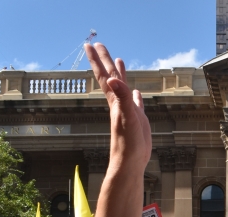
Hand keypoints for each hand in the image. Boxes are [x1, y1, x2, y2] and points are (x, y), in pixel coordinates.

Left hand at [85, 43, 151, 168]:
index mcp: (115, 101)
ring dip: (120, 74)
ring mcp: (128, 111)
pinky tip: (136, 92)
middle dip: (105, 61)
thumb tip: (112, 78)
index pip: (105, 76)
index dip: (98, 60)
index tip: (91, 44)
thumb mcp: (126, 117)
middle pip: (111, 77)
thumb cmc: (127, 143)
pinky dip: (134, 96)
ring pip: (122, 88)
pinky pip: (135, 103)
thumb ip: (121, 97)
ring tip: (119, 61)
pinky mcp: (137, 120)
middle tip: (99, 44)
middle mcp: (119, 103)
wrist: (130, 162)